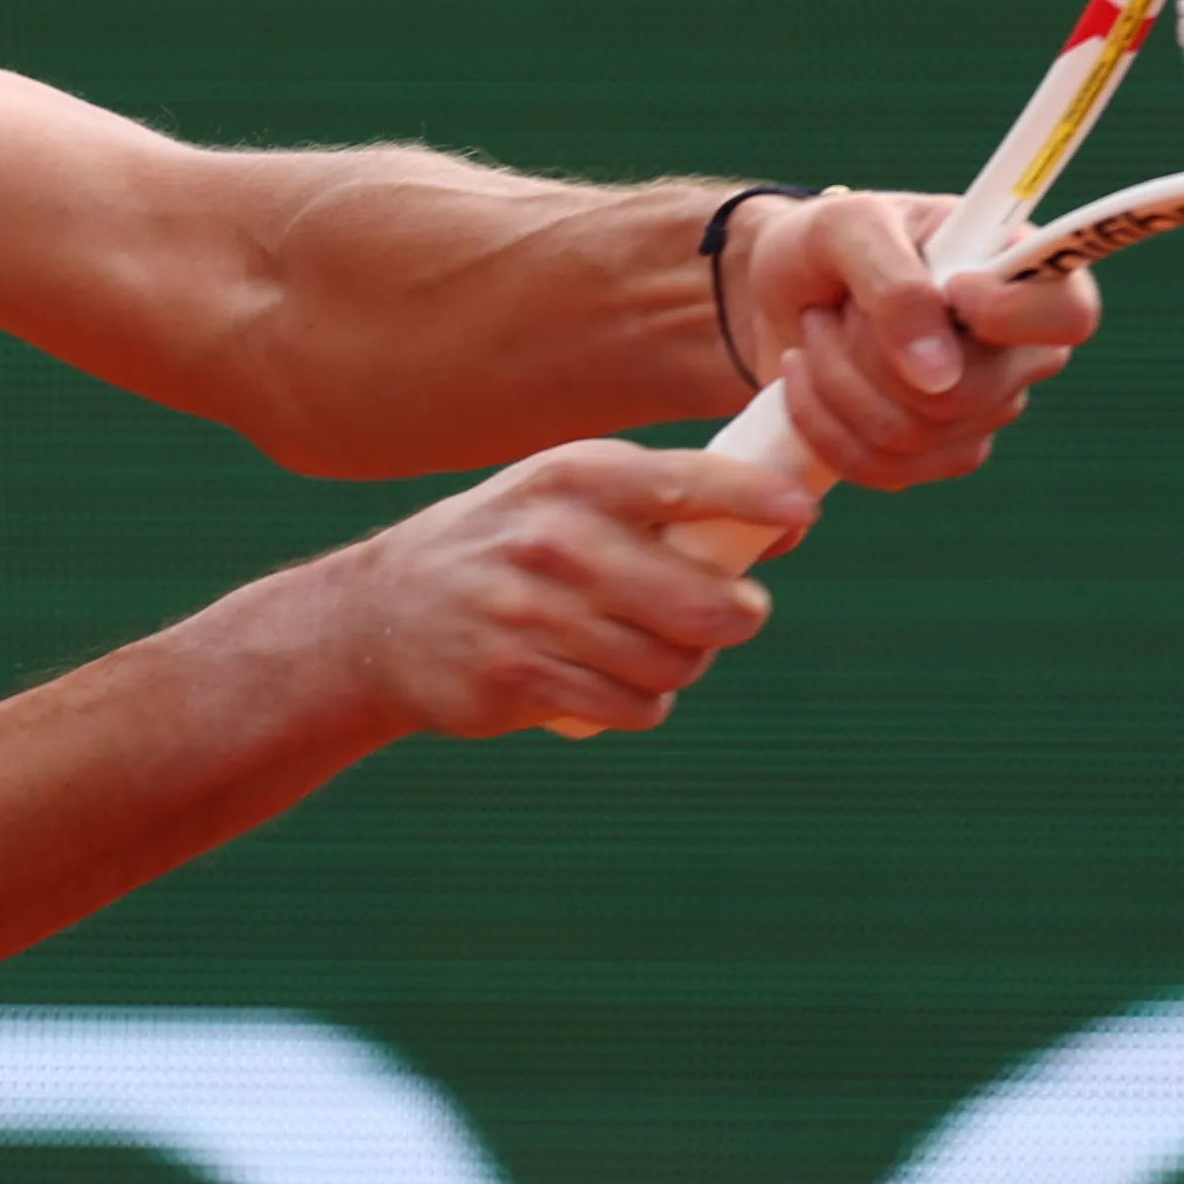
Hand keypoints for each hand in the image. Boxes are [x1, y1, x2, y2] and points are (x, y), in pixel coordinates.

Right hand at [300, 440, 815, 737]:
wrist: (381, 615)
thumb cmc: (506, 545)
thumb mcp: (565, 493)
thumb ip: (666, 499)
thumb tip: (792, 520)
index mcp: (574, 477)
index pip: (688, 483)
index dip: (757, 500)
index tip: (802, 512)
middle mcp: (555, 539)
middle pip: (703, 601)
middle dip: (739, 616)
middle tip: (736, 615)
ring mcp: (533, 612)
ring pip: (673, 663)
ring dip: (684, 665)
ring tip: (660, 649)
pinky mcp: (519, 678)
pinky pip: (630, 705)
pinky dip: (643, 703)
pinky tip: (620, 683)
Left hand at [726, 190, 1101, 494]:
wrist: (780, 289)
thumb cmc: (828, 243)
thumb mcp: (850, 229)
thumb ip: (897, 287)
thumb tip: (939, 377)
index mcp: (1022, 270)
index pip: (1068, 315)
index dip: (1009, 315)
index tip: (951, 289)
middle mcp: (1020, 347)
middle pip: (964, 392)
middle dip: (871, 350)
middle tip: (842, 305)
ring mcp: (985, 407)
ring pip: (912, 433)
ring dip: (837, 382)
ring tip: (818, 332)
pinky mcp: (939, 452)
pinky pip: (887, 468)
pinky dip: (825, 426)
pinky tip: (807, 379)